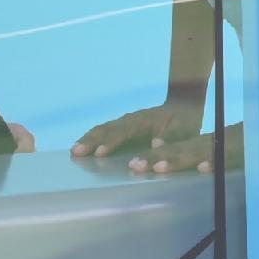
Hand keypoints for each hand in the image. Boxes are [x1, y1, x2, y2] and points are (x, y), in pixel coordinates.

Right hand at [70, 97, 229, 175]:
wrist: (183, 106)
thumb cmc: (184, 120)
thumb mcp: (184, 128)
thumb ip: (171, 136)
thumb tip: (156, 145)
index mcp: (144, 119)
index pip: (125, 131)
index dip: (112, 142)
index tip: (100, 153)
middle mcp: (130, 119)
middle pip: (107, 128)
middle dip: (91, 140)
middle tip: (76, 152)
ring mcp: (125, 122)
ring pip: (103, 129)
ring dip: (88, 139)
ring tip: (74, 152)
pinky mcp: (123, 128)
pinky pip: (104, 132)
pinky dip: (91, 139)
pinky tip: (81, 148)